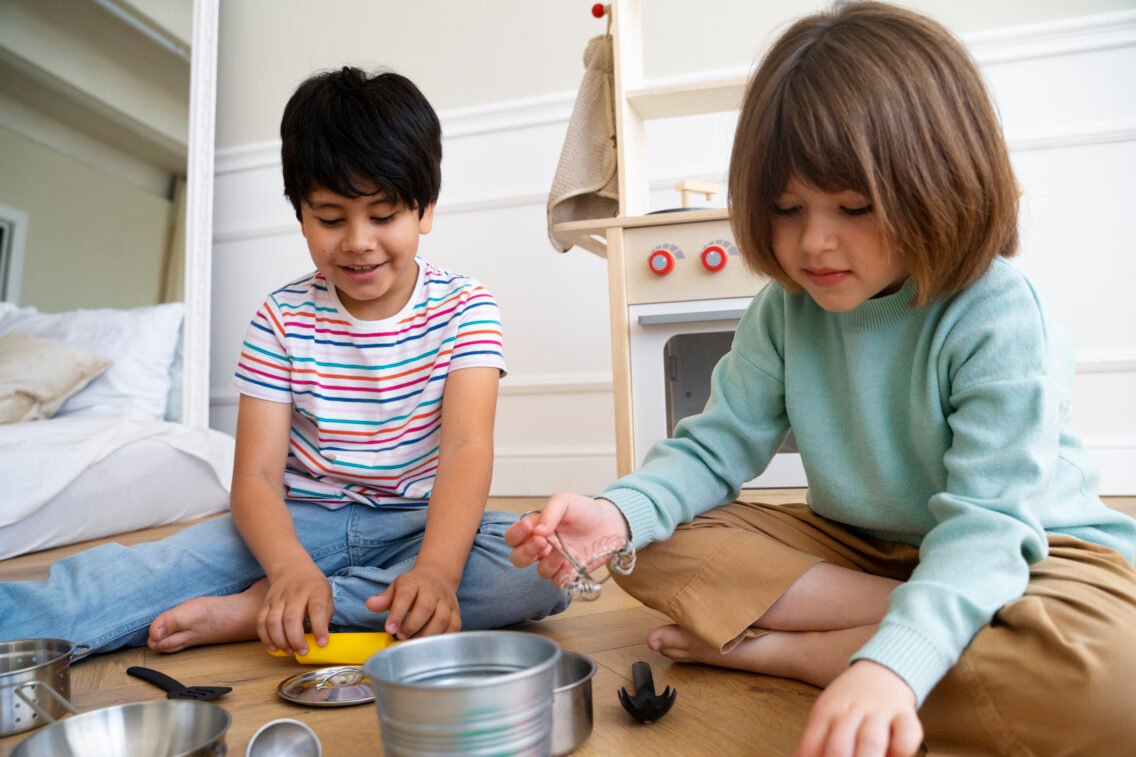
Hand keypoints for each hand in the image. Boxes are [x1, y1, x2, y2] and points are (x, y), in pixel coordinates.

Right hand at [258, 561, 332, 654]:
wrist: (292, 568)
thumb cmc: (313, 587)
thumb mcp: (327, 595)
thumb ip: (325, 615)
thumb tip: (320, 638)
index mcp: (315, 590)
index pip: (317, 609)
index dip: (319, 628)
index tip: (322, 643)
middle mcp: (295, 593)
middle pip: (291, 617)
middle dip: (296, 639)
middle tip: (303, 651)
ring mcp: (278, 598)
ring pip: (273, 621)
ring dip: (280, 640)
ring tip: (289, 651)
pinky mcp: (266, 603)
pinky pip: (261, 622)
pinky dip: (265, 637)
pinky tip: (274, 647)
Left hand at [365, 566, 460, 639]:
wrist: (438, 577)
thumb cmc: (413, 587)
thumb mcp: (396, 587)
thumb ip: (384, 598)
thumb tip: (370, 604)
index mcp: (414, 582)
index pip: (406, 595)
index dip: (397, 613)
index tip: (389, 629)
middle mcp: (433, 591)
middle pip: (426, 607)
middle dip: (412, 625)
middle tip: (400, 636)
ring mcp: (447, 602)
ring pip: (442, 619)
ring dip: (426, 634)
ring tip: (413, 642)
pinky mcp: (456, 613)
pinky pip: (453, 627)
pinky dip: (442, 638)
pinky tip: (429, 645)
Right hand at [505, 493, 630, 588]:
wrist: (610, 522)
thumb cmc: (584, 510)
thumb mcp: (565, 502)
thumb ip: (549, 512)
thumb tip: (536, 531)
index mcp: (535, 528)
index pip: (513, 537)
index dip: (515, 535)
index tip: (528, 527)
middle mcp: (542, 547)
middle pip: (519, 558)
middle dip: (526, 552)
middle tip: (542, 541)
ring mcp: (555, 561)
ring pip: (540, 571)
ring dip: (548, 563)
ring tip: (561, 552)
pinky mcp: (570, 572)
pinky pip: (559, 581)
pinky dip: (563, 574)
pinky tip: (572, 563)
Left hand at [794, 660, 922, 756]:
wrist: (881, 669)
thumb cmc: (849, 702)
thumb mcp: (825, 714)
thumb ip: (813, 742)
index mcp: (825, 713)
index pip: (811, 745)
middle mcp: (850, 712)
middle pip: (838, 747)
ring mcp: (879, 713)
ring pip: (870, 742)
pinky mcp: (906, 715)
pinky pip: (907, 735)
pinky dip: (901, 750)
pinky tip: (895, 755)